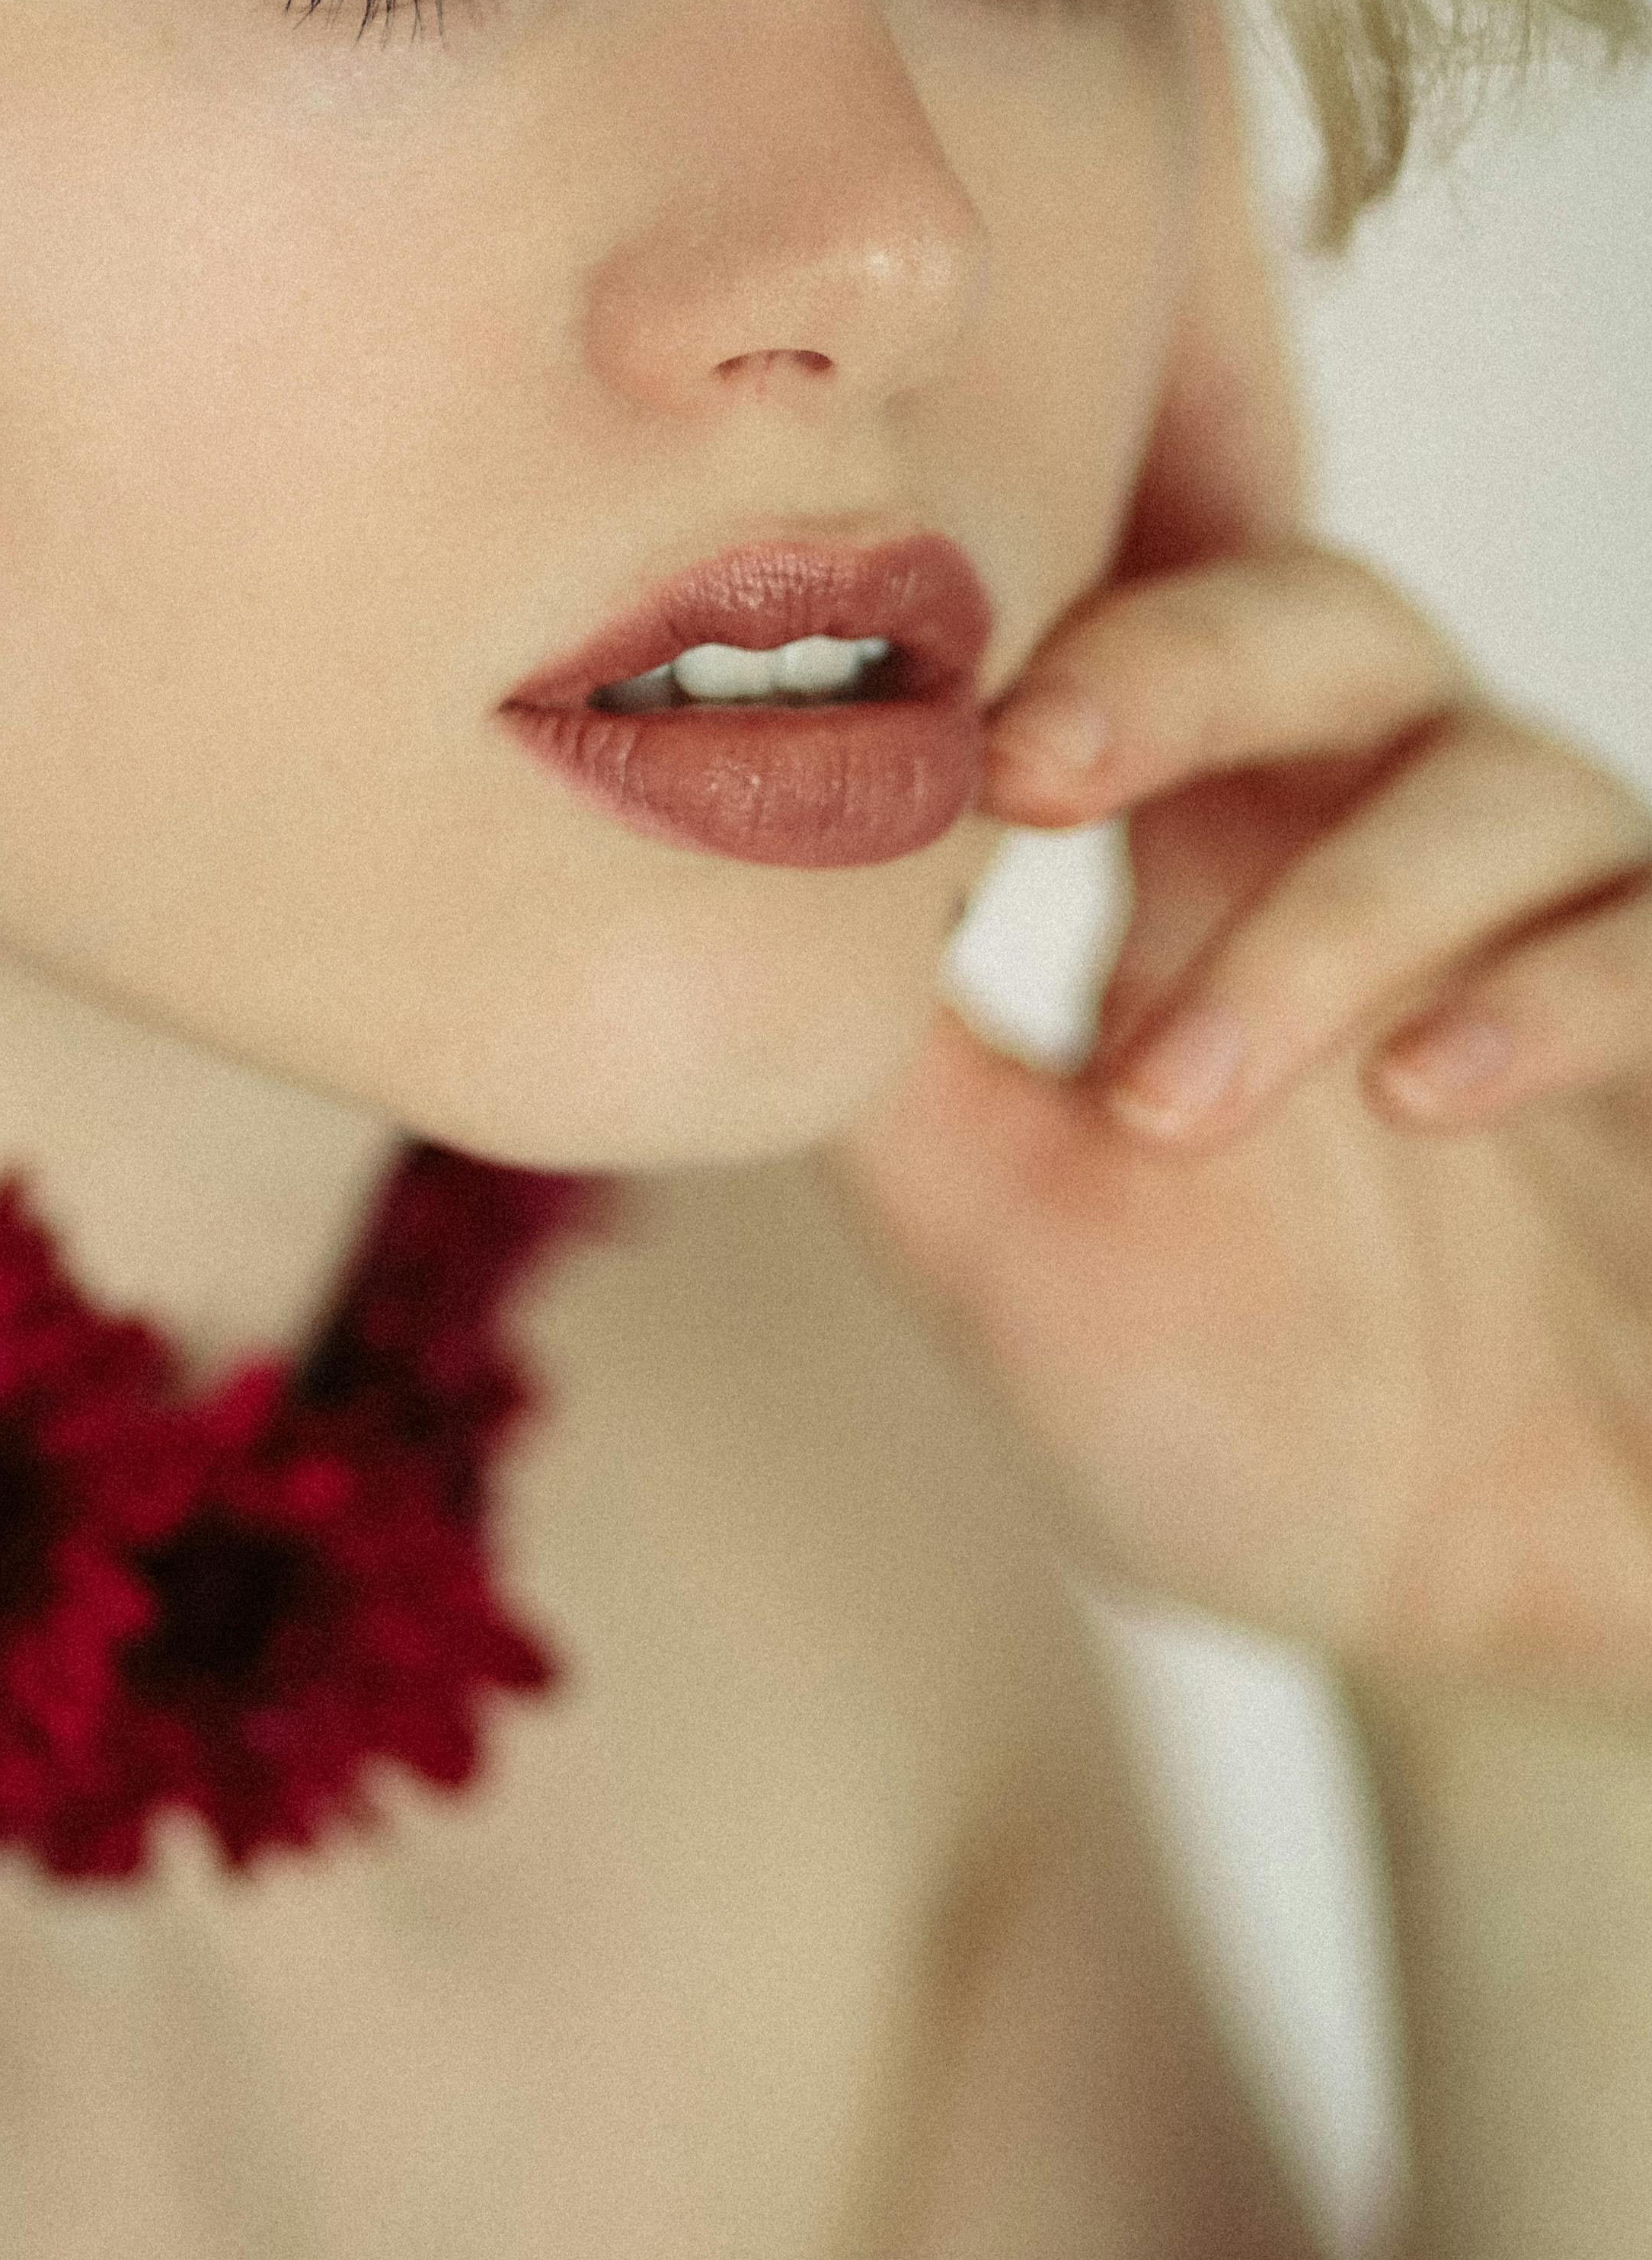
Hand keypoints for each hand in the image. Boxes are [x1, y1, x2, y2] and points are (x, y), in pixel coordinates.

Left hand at [838, 15, 1651, 1703]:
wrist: (1480, 1635)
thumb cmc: (1242, 1418)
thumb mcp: (1014, 1256)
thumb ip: (889, 1078)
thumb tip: (695, 911)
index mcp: (1220, 860)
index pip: (1136, 640)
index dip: (1032, 629)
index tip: (900, 706)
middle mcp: (1399, 847)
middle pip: (1320, 624)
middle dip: (1171, 662)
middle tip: (1028, 759)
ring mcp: (1573, 930)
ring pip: (1487, 783)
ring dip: (1322, 921)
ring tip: (1169, 1096)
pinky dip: (1544, 995)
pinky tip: (1427, 1093)